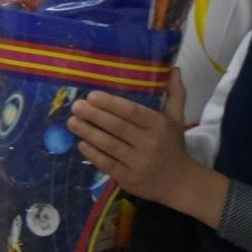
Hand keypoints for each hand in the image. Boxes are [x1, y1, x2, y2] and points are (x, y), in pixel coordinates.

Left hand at [68, 69, 201, 207]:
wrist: (179, 182)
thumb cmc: (173, 145)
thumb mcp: (176, 118)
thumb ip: (174, 93)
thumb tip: (174, 68)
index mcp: (158, 126)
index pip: (133, 112)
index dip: (112, 104)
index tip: (92, 95)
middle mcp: (148, 144)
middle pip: (118, 128)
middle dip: (94, 116)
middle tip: (76, 106)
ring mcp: (138, 163)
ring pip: (109, 146)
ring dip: (88, 133)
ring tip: (72, 122)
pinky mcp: (128, 179)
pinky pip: (107, 164)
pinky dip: (93, 154)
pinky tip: (81, 144)